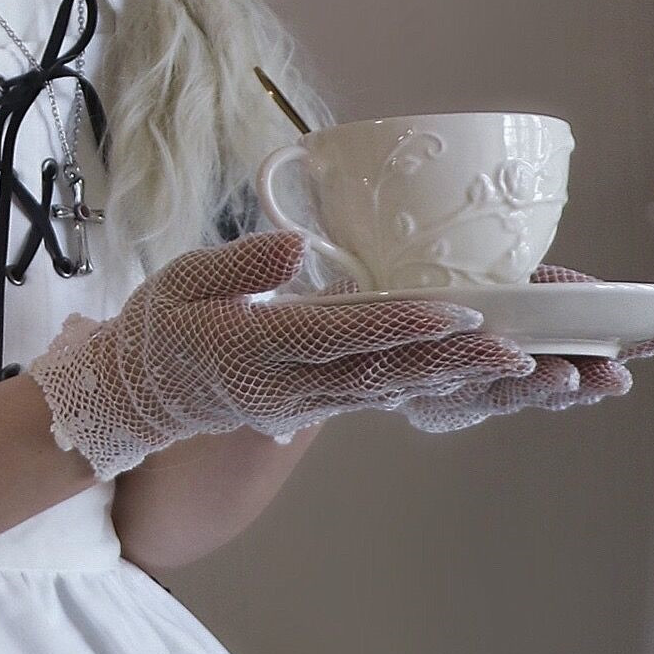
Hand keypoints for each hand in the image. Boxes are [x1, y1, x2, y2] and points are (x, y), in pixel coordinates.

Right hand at [29, 230, 532, 479]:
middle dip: (451, 361)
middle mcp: (285, 385)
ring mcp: (301, 403)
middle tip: (515, 349)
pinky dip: (424, 384)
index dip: (403, 323)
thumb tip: (292, 246)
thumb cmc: (160, 327)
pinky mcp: (311, 406)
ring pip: (386, 390)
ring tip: (512, 362)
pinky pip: (375, 396)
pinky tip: (467, 372)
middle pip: (380, 372)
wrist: (138, 396)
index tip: (458, 311)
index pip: (340, 333)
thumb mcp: (180, 279)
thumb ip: (238, 265)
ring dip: (451, 377)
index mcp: (254, 348)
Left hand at [400, 264, 653, 433]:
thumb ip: (554, 293)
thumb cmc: (449, 304)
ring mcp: (466, 388)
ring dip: (541, 384)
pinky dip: (481, 368)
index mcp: (538, 353)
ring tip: (567, 377)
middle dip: (589, 379)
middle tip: (614, 377)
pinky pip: (453, 379)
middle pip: (557, 385)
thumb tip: (597, 292)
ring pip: (510, 391)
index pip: (596, 351)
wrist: (366, 319)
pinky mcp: (422, 388)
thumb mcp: (511, 291)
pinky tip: (509, 360)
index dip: (639, 340)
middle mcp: (507, 379)